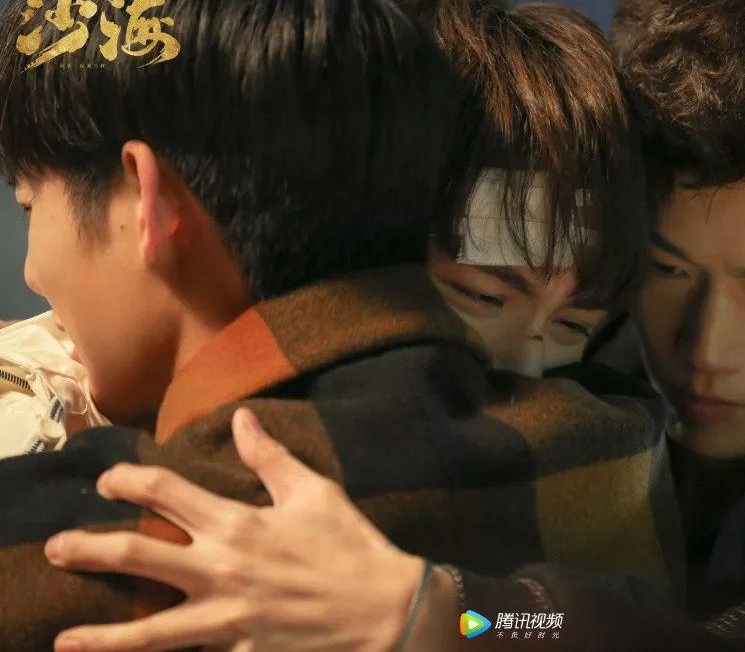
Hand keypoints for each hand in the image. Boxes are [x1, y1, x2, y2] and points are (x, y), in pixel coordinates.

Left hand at [45, 408, 436, 651]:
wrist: (384, 612)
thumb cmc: (350, 546)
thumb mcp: (314, 492)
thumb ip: (270, 458)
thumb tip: (242, 419)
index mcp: (238, 523)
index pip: (166, 493)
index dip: (129, 482)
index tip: (108, 482)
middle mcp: (222, 570)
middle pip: (137, 556)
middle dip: (89, 550)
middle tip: (56, 549)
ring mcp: (226, 619)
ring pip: (148, 631)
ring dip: (101, 635)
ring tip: (65, 639)